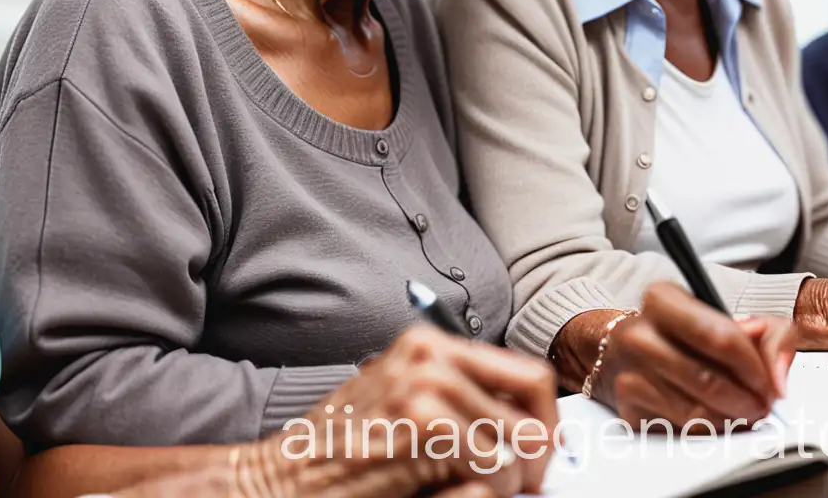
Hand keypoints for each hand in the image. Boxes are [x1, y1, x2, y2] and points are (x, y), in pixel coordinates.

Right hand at [261, 324, 557, 496]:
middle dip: (540, 448)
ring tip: (490, 490)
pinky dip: (493, 490)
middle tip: (526, 479)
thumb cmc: (340, 451)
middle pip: (534, 398)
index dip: (546, 417)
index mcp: (430, 344)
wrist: (281, 481)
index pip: (525, 372)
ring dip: (514, 477)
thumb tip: (533, 426)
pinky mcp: (423, 426)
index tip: (541, 449)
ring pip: (520, 438)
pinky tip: (460, 491)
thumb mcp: (405, 406)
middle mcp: (432, 354)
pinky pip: (495, 467)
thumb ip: (462, 403)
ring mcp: (427, 385)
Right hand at [582, 283, 793, 430]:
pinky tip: (713, 418)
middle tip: (761, 404)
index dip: (753, 366)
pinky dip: (707, 432)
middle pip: (709, 381)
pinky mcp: (629, 410)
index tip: (769, 381)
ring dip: (731, 421)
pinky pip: (681, 433)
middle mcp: (640, 334)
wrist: (627, 351)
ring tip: (741, 412)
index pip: (719, 336)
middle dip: (747, 400)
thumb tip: (778, 375)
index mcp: (663, 300)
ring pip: (697, 413)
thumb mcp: (727, 317)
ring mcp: (630, 373)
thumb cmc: (682, 334)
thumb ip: (770, 334)